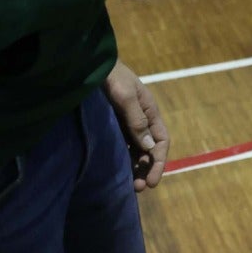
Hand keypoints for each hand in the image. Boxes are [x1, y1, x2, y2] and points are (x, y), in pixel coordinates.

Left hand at [104, 61, 168, 190]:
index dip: (159, 162)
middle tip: (138, 187)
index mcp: (150, 111)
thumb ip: (137, 121)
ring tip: (129, 184)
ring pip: (135, 150)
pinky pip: (121, 145)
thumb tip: (149, 147)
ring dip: (135, 167)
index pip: (161, 141)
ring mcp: (126, 122)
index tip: (152, 181)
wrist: (90, 64)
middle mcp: (140, 119)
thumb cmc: (111, 77)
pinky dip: (123, 159)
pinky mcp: (112, 124)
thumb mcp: (125, 97)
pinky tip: (117, 170)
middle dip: (147, 169)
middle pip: (149, 149)